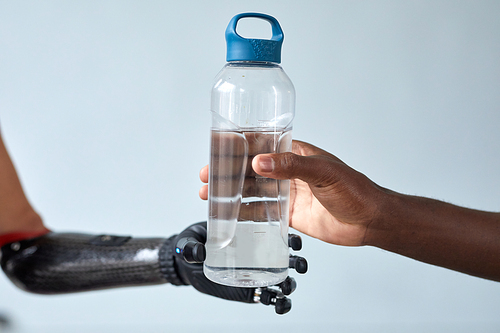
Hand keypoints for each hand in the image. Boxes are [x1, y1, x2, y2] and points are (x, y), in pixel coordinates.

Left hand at [173, 222, 306, 314]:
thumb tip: (198, 251)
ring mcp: (254, 274)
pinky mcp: (250, 291)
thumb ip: (192, 246)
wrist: (184, 264)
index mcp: (249, 236)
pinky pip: (269, 297)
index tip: (294, 241)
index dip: (289, 237)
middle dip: (297, 262)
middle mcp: (256, 255)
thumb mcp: (190, 241)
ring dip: (290, 283)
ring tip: (288, 287)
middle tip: (298, 264)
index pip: (275, 234)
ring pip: (281, 279)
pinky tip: (279, 305)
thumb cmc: (192, 243)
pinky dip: (278, 303)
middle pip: (285, 258)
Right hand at [200, 140, 387, 245]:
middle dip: (227, 171)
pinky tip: (230, 214)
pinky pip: (261, 211)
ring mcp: (287, 193)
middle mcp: (287, 171)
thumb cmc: (354, 189)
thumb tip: (259, 162)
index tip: (216, 149)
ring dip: (231, 192)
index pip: (260, 144)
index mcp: (295, 153)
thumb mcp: (324, 172)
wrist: (369, 221)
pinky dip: (244, 212)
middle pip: (250, 168)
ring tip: (210, 196)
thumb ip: (291, 166)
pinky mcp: (289, 214)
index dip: (237, 146)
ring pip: (252, 190)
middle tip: (207, 177)